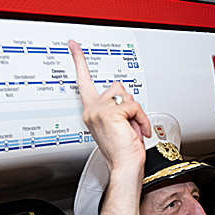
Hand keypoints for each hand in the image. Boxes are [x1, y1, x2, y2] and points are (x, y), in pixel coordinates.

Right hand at [69, 39, 149, 181]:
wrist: (124, 168)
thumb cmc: (123, 153)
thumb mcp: (119, 123)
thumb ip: (115, 105)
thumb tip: (119, 89)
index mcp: (91, 111)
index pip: (83, 82)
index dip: (79, 61)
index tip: (74, 45)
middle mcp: (92, 110)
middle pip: (117, 88)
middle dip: (128, 104)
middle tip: (129, 125)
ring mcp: (99, 111)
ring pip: (127, 96)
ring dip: (136, 113)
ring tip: (132, 130)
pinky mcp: (110, 113)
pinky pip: (134, 107)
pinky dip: (140, 119)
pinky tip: (136, 132)